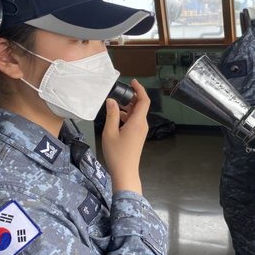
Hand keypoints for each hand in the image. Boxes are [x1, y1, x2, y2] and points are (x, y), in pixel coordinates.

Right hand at [101, 79, 148, 193]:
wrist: (125, 172)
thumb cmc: (117, 154)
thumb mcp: (110, 133)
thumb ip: (111, 115)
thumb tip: (111, 100)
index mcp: (137, 122)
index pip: (144, 101)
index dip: (140, 89)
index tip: (133, 82)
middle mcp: (142, 125)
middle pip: (140, 106)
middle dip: (131, 97)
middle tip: (119, 91)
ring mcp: (141, 131)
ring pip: (136, 113)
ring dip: (128, 106)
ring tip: (115, 102)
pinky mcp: (137, 135)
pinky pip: (134, 121)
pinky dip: (127, 115)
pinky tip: (115, 116)